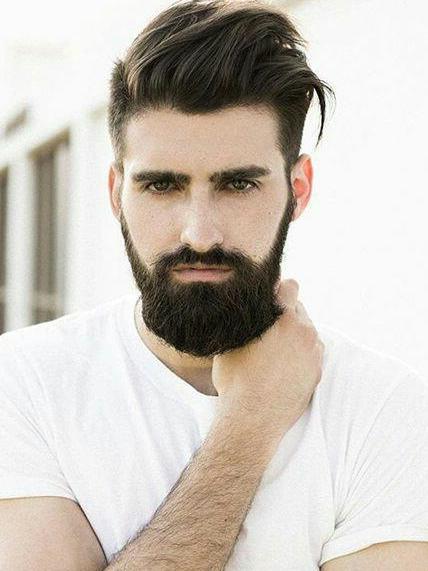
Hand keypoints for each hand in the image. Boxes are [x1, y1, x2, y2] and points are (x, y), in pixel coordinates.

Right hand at [212, 279, 324, 433]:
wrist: (253, 418)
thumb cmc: (237, 379)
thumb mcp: (232, 341)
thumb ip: (244, 320)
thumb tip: (242, 310)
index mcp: (284, 317)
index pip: (290, 286)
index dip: (278, 291)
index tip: (270, 298)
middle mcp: (304, 331)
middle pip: (299, 310)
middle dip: (285, 315)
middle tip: (267, 329)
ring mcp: (314, 352)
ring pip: (306, 332)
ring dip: (294, 336)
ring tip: (274, 352)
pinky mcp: (317, 371)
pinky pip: (310, 353)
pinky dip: (300, 355)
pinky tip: (282, 367)